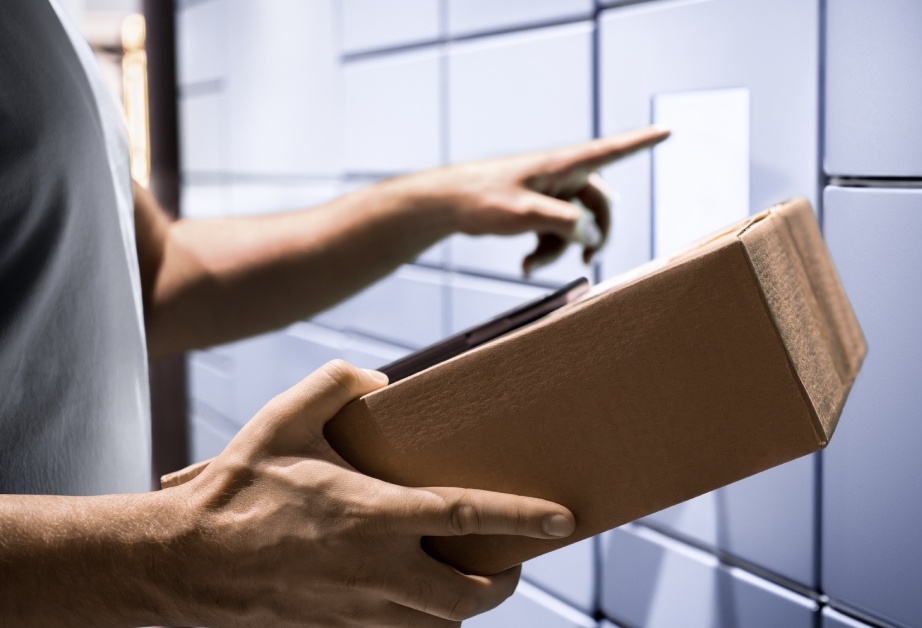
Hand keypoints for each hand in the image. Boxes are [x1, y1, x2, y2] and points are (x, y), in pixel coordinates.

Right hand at [164, 360, 575, 626]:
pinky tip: (419, 589)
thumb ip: (335, 384)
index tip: (563, 520)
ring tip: (472, 575)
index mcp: (371, 515)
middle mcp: (374, 570)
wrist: (182, 563)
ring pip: (438, 624)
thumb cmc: (235, 489)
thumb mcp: (283, 418)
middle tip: (514, 560)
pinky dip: (424, 616)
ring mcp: (358, 607)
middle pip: (467, 598)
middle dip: (504, 583)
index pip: (467, 518)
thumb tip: (378, 379)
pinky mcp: (339, 627)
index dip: (523, 519)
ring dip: (465, 605)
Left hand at [408, 126, 669, 275]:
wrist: (446, 204)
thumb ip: (562, 222)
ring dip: (562, 248)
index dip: (641, 143)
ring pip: (577, 223)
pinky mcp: (537, 207)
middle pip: (600, 203)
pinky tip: (526, 265)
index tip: (667, 130)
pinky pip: (557, 231)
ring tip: (533, 266)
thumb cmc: (481, 199)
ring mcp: (550, 192)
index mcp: (562, 165)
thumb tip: (590, 232)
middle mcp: (561, 176)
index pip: (610, 151)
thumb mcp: (522, 213)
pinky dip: (547, 250)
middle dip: (596, 232)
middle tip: (589, 257)